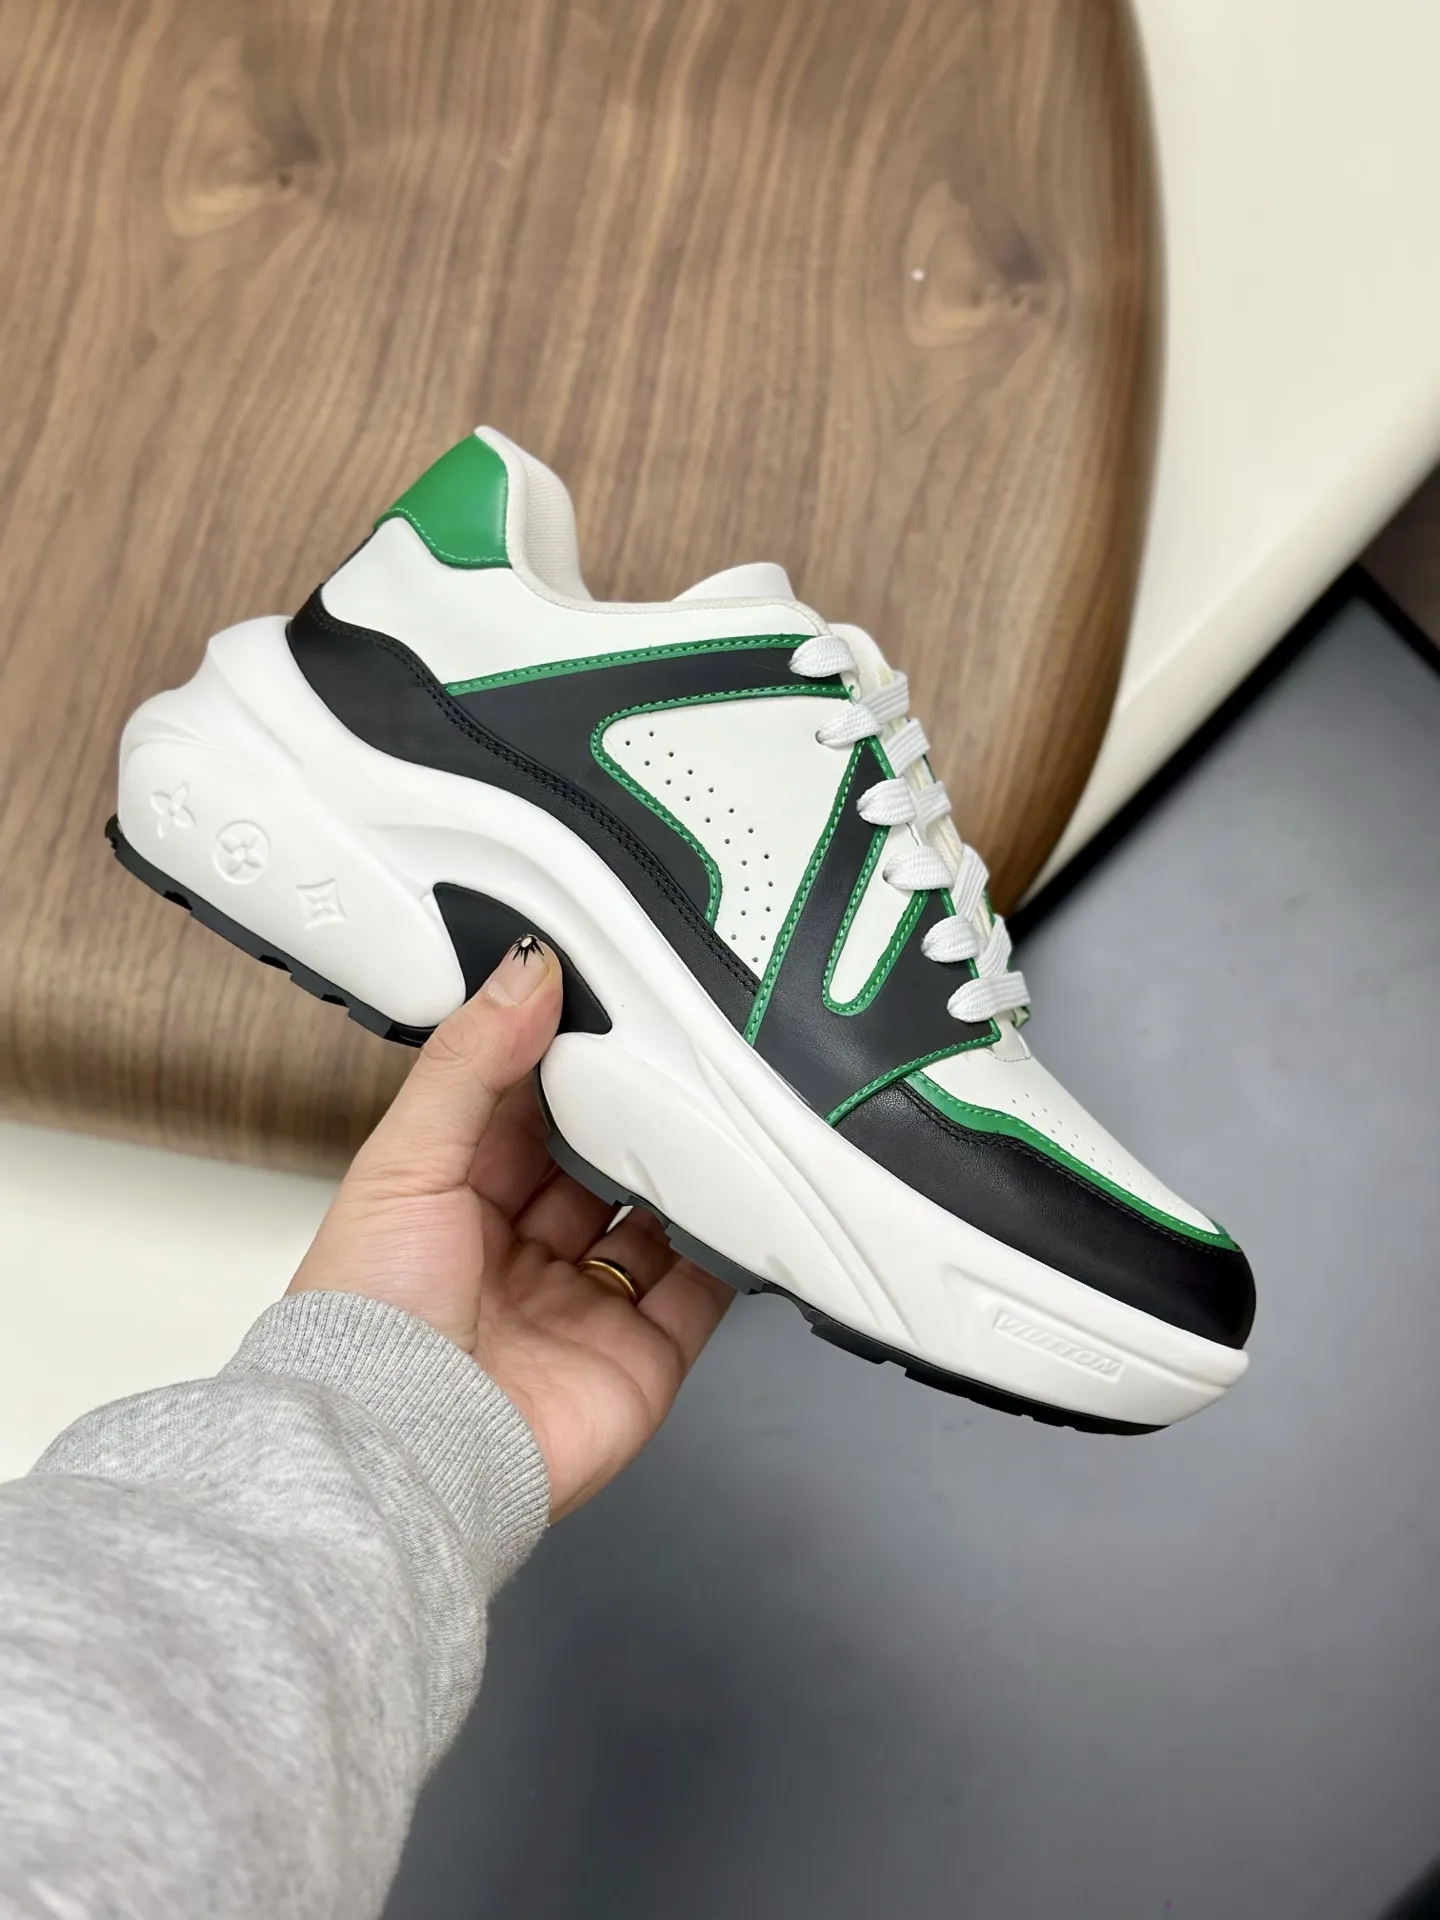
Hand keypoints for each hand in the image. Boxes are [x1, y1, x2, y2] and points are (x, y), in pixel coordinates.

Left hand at [288, 940, 730, 1517]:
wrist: (407, 1456)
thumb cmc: (368, 1329)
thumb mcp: (405, 1160)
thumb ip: (470, 1062)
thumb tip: (524, 970)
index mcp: (454, 1202)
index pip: (525, 1108)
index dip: (562, 1058)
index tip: (609, 1002)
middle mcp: (521, 1255)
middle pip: (599, 1162)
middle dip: (635, 1113)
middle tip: (681, 1050)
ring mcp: (585, 1307)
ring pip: (659, 1219)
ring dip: (689, 1172)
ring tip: (725, 1110)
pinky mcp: (644, 1357)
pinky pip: (706, 1290)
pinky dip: (733, 1246)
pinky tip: (751, 1195)